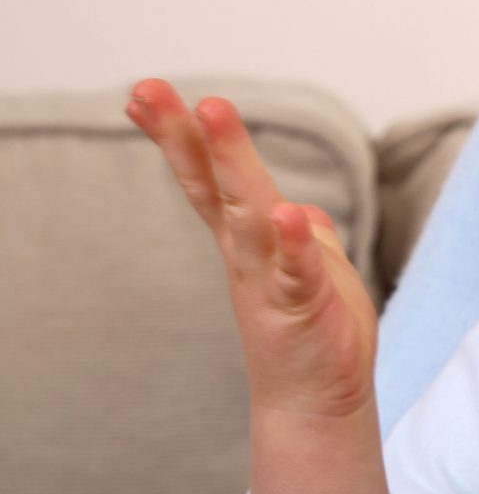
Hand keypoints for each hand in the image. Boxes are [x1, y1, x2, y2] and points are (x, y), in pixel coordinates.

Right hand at [126, 79, 378, 419]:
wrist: (318, 403)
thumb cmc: (314, 331)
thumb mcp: (308, 269)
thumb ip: (300, 236)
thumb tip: (294, 208)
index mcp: (249, 239)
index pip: (208, 179)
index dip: (179, 136)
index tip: (144, 94)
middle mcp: (249, 254)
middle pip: (213, 185)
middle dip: (184, 136)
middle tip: (149, 89)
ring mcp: (270, 280)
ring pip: (249, 214)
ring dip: (233, 165)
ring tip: (213, 114)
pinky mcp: (302, 309)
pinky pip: (296, 272)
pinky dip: (292, 245)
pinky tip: (286, 215)